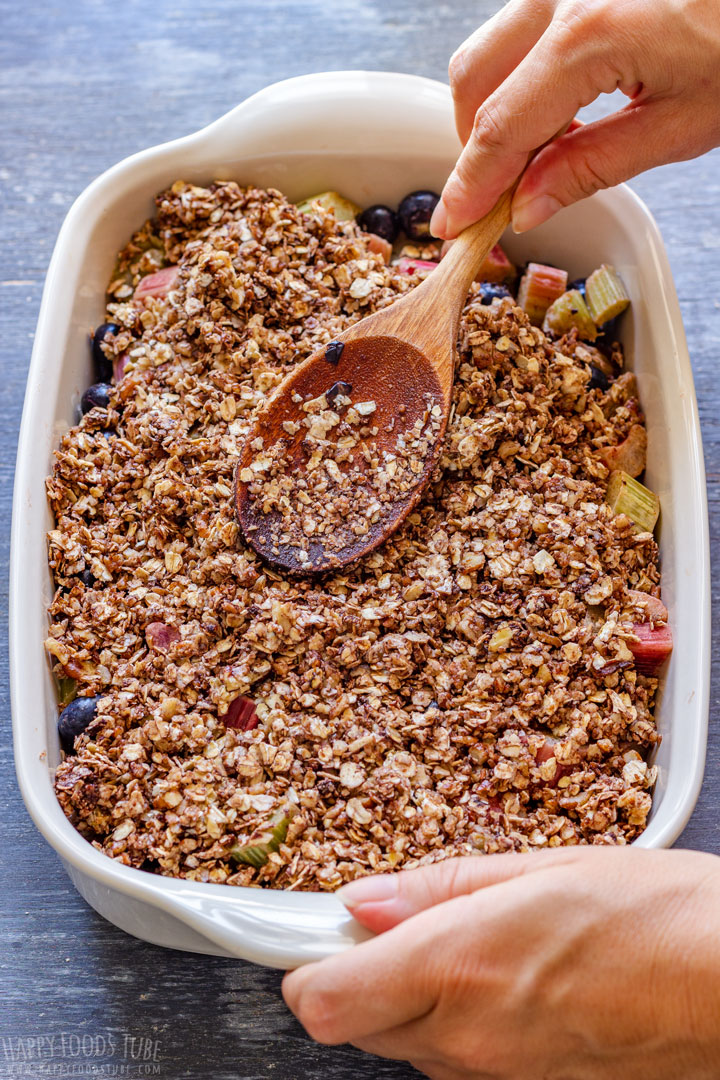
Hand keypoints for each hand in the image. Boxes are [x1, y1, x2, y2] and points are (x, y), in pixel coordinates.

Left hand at [283, 847, 719, 1078]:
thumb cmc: (660, 917)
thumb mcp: (542, 868)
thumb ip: (438, 889)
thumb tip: (365, 900)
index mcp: (460, 966)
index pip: (324, 996)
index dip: (304, 959)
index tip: (309, 926)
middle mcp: (467, 1038)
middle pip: (352, 1022)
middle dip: (355, 973)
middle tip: (396, 920)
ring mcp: (497, 1077)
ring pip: (403, 1044)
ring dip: (406, 996)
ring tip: (469, 940)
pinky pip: (455, 1061)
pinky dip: (455, 1020)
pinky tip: (506, 976)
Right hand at [430, 0, 719, 238]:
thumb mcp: (683, 123)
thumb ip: (593, 167)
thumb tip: (527, 206)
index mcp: (588, 34)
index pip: (501, 128)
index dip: (472, 185)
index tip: (454, 224)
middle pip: (474, 81)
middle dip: (477, 148)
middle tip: (502, 198)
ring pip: (489, 52)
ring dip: (499, 111)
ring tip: (547, 152)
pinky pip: (520, 31)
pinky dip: (522, 78)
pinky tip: (562, 109)